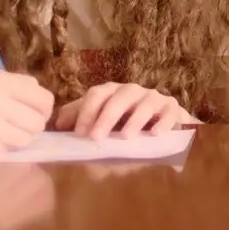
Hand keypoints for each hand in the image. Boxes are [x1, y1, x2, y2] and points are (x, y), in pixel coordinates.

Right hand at [0, 68, 54, 159]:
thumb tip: (43, 100)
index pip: (44, 100)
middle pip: (37, 123)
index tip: (29, 115)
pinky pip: (5, 153)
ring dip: (15, 142)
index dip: (41, 111)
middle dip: (29, 129)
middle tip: (11, 129)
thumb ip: (16, 86)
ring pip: (25, 140)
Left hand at [53, 82, 196, 136]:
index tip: (79, 133)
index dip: (87, 112)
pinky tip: (156, 135)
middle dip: (107, 116)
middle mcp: (132, 91)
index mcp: (112, 93)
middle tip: (96, 138)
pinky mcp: (172, 109)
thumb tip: (56, 126)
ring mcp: (154, 98)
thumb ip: (81, 121)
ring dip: (135, 118)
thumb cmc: (125, 126)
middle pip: (119, 96)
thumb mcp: (102, 124)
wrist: (162, 127)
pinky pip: (169, 112)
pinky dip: (163, 122)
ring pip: (145, 102)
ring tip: (126, 137)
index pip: (97, 94)